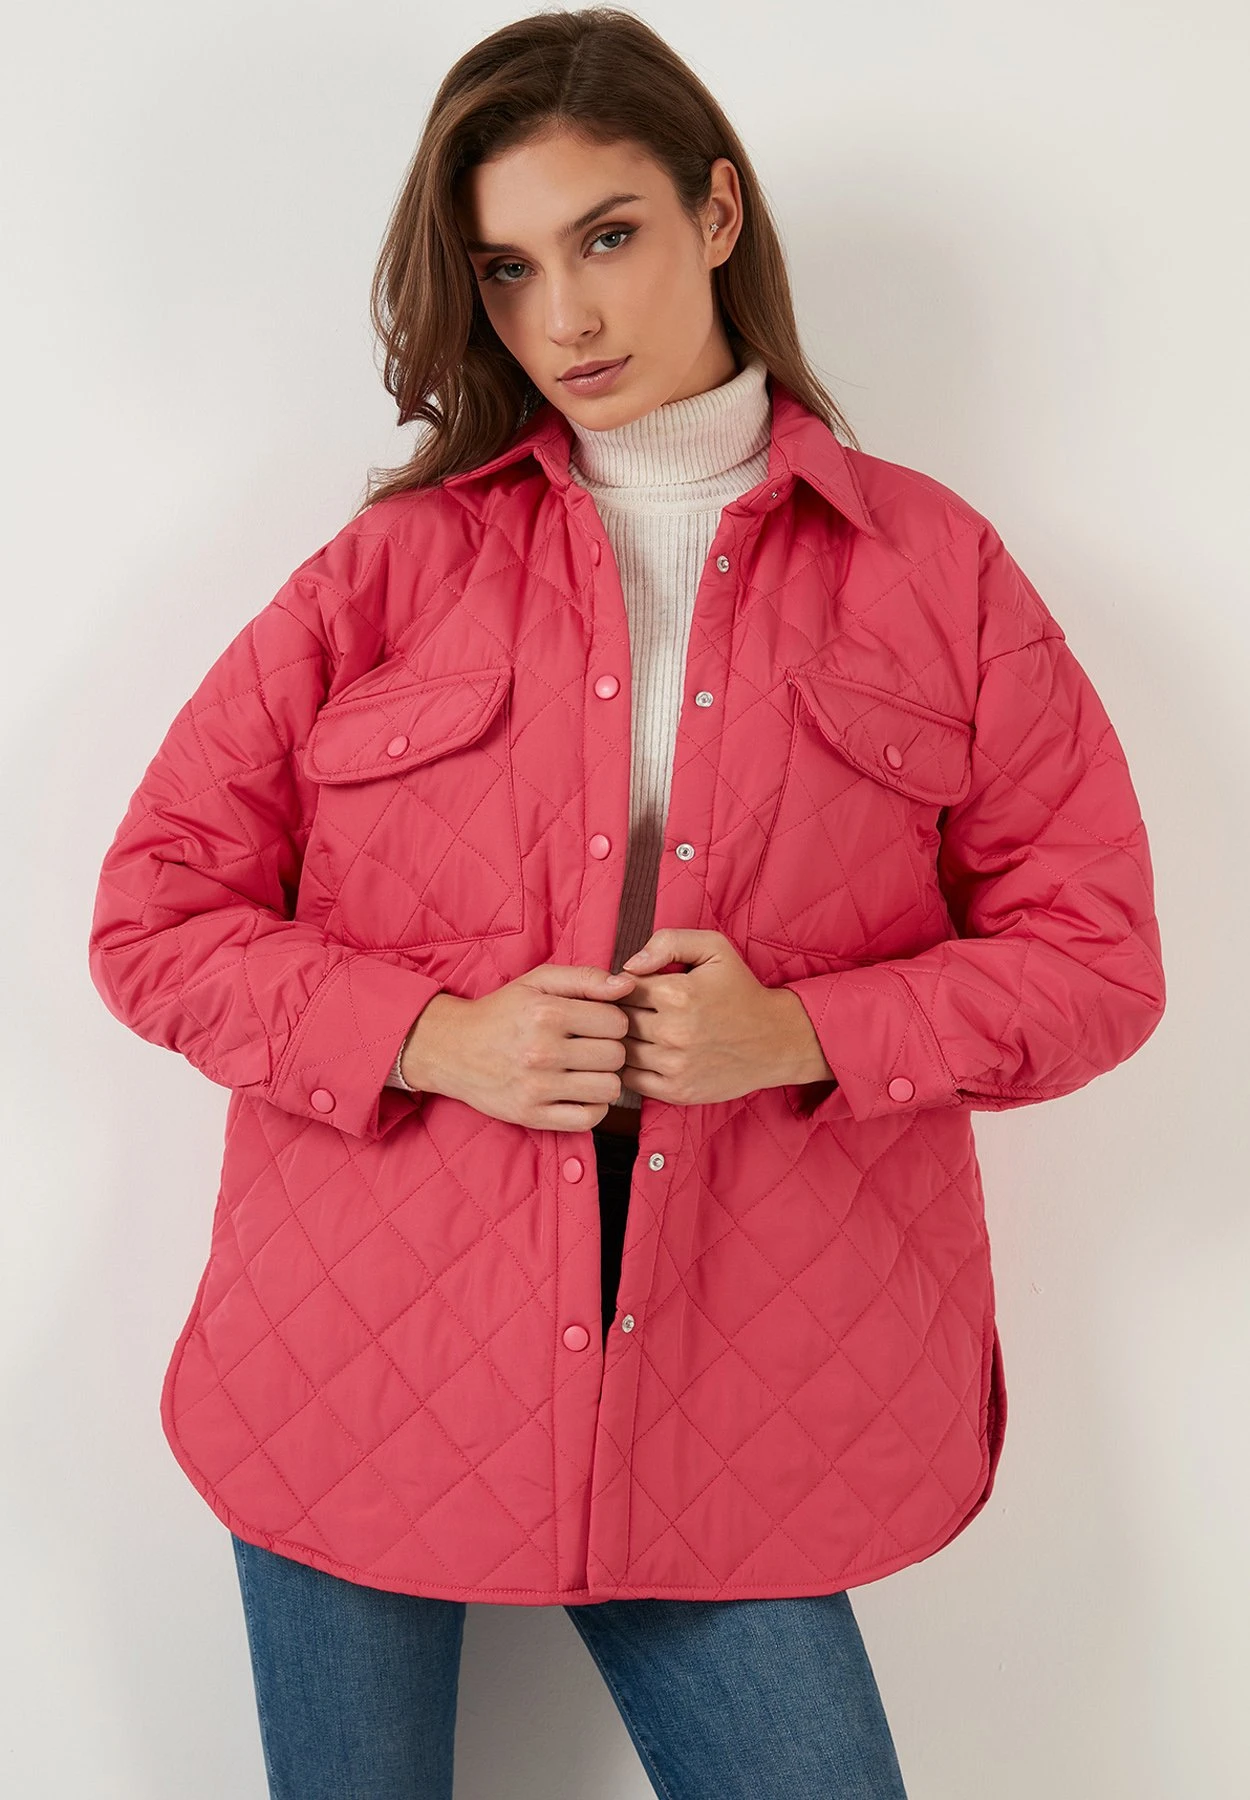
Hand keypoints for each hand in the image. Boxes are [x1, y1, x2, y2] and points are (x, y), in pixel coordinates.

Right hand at [399, 962, 638, 1131]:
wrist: (452, 1049)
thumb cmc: (502, 1012)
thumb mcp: (538, 982)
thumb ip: (586, 978)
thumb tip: (627, 986)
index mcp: (546, 1014)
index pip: (617, 1022)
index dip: (612, 1021)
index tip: (595, 1023)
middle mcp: (541, 1052)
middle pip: (616, 1056)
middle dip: (609, 1049)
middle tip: (588, 1046)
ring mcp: (536, 1088)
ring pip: (609, 1088)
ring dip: (603, 1078)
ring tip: (585, 1069)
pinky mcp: (532, 1115)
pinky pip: (590, 1119)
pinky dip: (593, 1107)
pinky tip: (580, 1092)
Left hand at [614, 929, 831, 1105]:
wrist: (776, 1040)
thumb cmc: (741, 990)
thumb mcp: (713, 949)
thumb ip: (668, 942)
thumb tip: (629, 965)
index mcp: (678, 994)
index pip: (623, 988)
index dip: (627, 985)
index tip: (640, 989)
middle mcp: (674, 1032)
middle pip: (618, 1020)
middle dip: (623, 1012)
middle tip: (641, 1010)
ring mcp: (675, 1066)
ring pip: (622, 1050)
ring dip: (626, 1040)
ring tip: (644, 1031)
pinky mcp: (677, 1091)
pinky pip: (631, 1079)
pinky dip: (632, 1067)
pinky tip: (648, 1054)